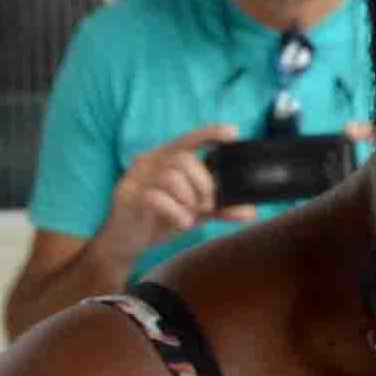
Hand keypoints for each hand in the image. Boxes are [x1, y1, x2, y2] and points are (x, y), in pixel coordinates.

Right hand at [100, 126, 233, 267]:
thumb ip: (218, 208)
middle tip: (206, 204)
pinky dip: (176, 213)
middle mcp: (148, 162)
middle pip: (185, 159)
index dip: (210, 133)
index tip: (233, 134)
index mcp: (164, 158)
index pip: (188, 139)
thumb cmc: (158, 219)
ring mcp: (135, 178)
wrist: (124, 242)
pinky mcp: (127, 196)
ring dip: (189, 200)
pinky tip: (180, 222)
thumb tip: (250, 211)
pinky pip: (157, 198)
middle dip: (203, 184)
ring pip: (172, 177)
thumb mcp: (193, 211)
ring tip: (189, 216)